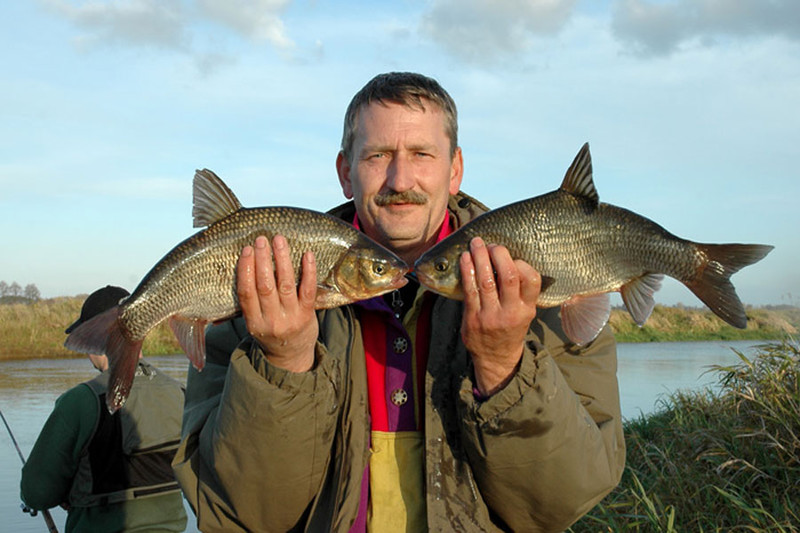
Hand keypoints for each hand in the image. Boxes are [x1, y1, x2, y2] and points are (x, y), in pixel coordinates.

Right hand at [237, 235, 317, 371]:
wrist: (291, 356)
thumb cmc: (269, 332)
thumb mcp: (252, 323)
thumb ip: (246, 303)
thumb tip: (231, 275)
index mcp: (253, 322)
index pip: (246, 293)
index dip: (245, 270)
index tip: (246, 250)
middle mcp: (271, 320)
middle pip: (265, 286)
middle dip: (263, 260)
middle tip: (261, 239)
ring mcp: (291, 317)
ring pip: (286, 284)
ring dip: (282, 259)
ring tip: (279, 240)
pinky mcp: (307, 314)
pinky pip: (308, 290)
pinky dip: (308, 271)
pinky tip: (307, 255)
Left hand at [460, 237, 540, 395]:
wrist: (495, 357)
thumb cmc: (511, 327)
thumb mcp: (525, 312)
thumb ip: (522, 291)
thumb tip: (511, 257)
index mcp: (527, 309)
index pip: (532, 280)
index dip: (522, 264)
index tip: (514, 257)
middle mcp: (511, 312)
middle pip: (509, 277)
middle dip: (500, 255)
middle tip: (493, 244)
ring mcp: (490, 316)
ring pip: (486, 280)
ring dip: (480, 257)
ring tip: (476, 243)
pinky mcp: (472, 318)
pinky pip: (469, 289)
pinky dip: (467, 270)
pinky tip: (465, 258)